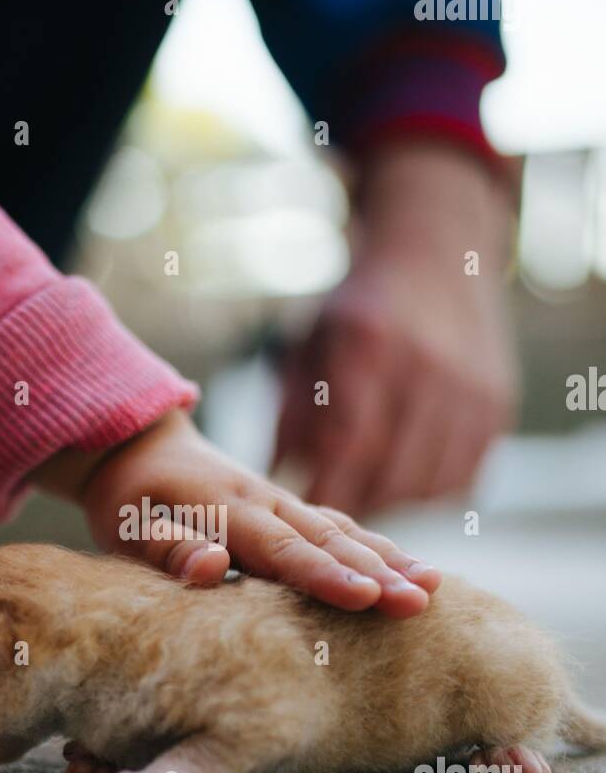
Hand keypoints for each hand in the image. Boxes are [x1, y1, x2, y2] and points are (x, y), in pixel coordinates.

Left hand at [72, 410, 439, 617]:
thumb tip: (213, 566)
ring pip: (343, 531)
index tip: (369, 596)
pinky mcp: (292, 510)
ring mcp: (283, 503)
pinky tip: (413, 571)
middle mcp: (265, 503)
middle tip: (424, 601)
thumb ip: (168, 548)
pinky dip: (379, 548)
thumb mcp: (128, 526)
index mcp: (225, 511)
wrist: (138, 444)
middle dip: (379, 571)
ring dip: (390, 558)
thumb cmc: (129, 501)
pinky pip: (341, 528)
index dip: (325, 574)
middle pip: (327, 540)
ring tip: (435, 587)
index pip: (282, 549)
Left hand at [275, 144, 517, 514]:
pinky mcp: (498, 408)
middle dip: (353, 503)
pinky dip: (427, 491)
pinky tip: (402, 477)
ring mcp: (471, 390)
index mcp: (371, 343)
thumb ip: (291, 412)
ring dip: (390, 501)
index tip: (300, 511)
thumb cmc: (359, 312)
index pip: (347, 443)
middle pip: (389, 473)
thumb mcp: (311, 343)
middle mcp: (429, 367)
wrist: (438, 258)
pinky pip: (460, 481)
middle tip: (327, 514)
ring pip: (425, 485)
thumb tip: (275, 480)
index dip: (323, 488)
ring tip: (362, 490)